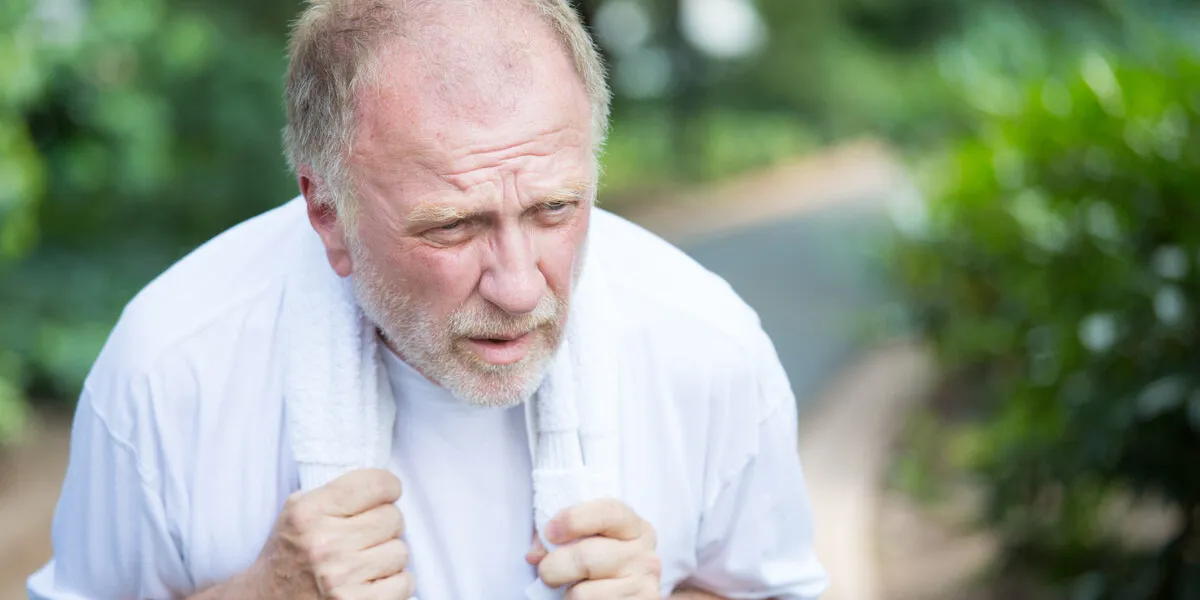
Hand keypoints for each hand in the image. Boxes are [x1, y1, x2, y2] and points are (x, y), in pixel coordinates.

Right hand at [249, 468, 413, 599]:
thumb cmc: (289, 554)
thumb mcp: (296, 511)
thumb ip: (334, 491)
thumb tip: (383, 484)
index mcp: (309, 513)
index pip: (376, 484)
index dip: (388, 487)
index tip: (385, 493)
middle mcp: (325, 544)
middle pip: (393, 518)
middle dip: (384, 525)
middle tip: (365, 536)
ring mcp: (341, 578)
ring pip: (400, 551)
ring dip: (387, 556)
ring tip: (364, 561)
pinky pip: (404, 583)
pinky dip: (394, 584)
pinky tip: (371, 582)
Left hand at [526, 499, 660, 598]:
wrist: (617, 596)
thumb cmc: (597, 567)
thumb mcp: (586, 542)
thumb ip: (560, 539)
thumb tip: (535, 555)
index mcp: (634, 528)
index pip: (608, 513)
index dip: (574, 520)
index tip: (550, 532)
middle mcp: (645, 555)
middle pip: (586, 557)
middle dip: (553, 567)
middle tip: (547, 572)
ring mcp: (644, 586)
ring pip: (582, 593)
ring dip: (565, 594)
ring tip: (571, 591)